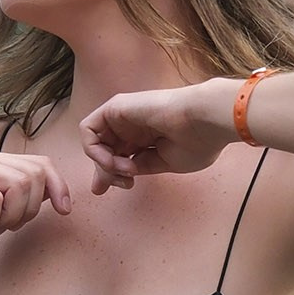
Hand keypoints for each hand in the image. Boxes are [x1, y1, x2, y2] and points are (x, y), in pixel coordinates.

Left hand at [80, 79, 233, 191]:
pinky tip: (114, 161)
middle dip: (106, 173)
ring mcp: (123, 116)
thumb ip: (138, 167)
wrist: (205, 121)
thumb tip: (117, 176)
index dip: (111, 174)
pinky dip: (95, 151)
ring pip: (95, 144)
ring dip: (105, 165)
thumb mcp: (163, 164)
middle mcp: (132, 126)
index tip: (118, 187)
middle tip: (119, 185)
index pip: (118, 156)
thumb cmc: (196, 143)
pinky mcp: (114, 107)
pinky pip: (88, 130)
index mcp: (146, 138)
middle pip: (104, 152)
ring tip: (127, 171)